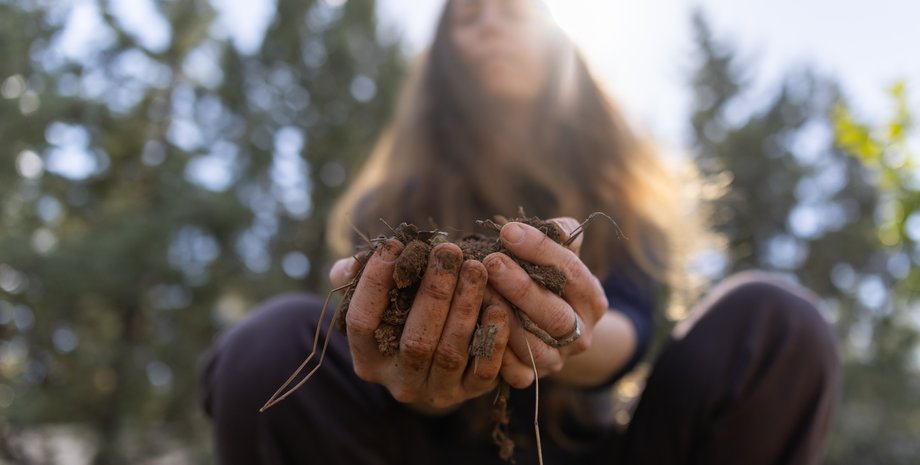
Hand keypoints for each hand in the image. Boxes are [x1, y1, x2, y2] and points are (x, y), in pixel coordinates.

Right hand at [328, 240, 510, 410]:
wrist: (438, 361)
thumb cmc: (403, 315)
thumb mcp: (376, 300)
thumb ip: (356, 280)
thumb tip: (351, 265)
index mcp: (367, 359)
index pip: (362, 323)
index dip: (375, 283)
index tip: (393, 245)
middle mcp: (398, 383)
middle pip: (415, 341)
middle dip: (434, 292)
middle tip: (449, 251)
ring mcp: (435, 391)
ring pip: (450, 353)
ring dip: (465, 308)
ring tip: (476, 268)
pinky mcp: (469, 393)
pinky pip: (483, 371)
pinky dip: (493, 340)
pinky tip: (498, 306)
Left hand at [482, 218, 608, 387]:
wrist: (552, 328)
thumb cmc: (549, 280)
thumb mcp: (559, 255)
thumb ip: (556, 236)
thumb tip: (547, 226)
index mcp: (592, 299)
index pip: (571, 273)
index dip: (540, 251)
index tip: (508, 231)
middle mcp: (581, 334)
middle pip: (555, 315)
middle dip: (521, 287)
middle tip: (491, 261)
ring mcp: (558, 360)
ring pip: (534, 347)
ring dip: (504, 319)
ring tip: (478, 291)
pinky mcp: (535, 378)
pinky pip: (517, 373)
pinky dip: (498, 353)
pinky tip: (477, 328)